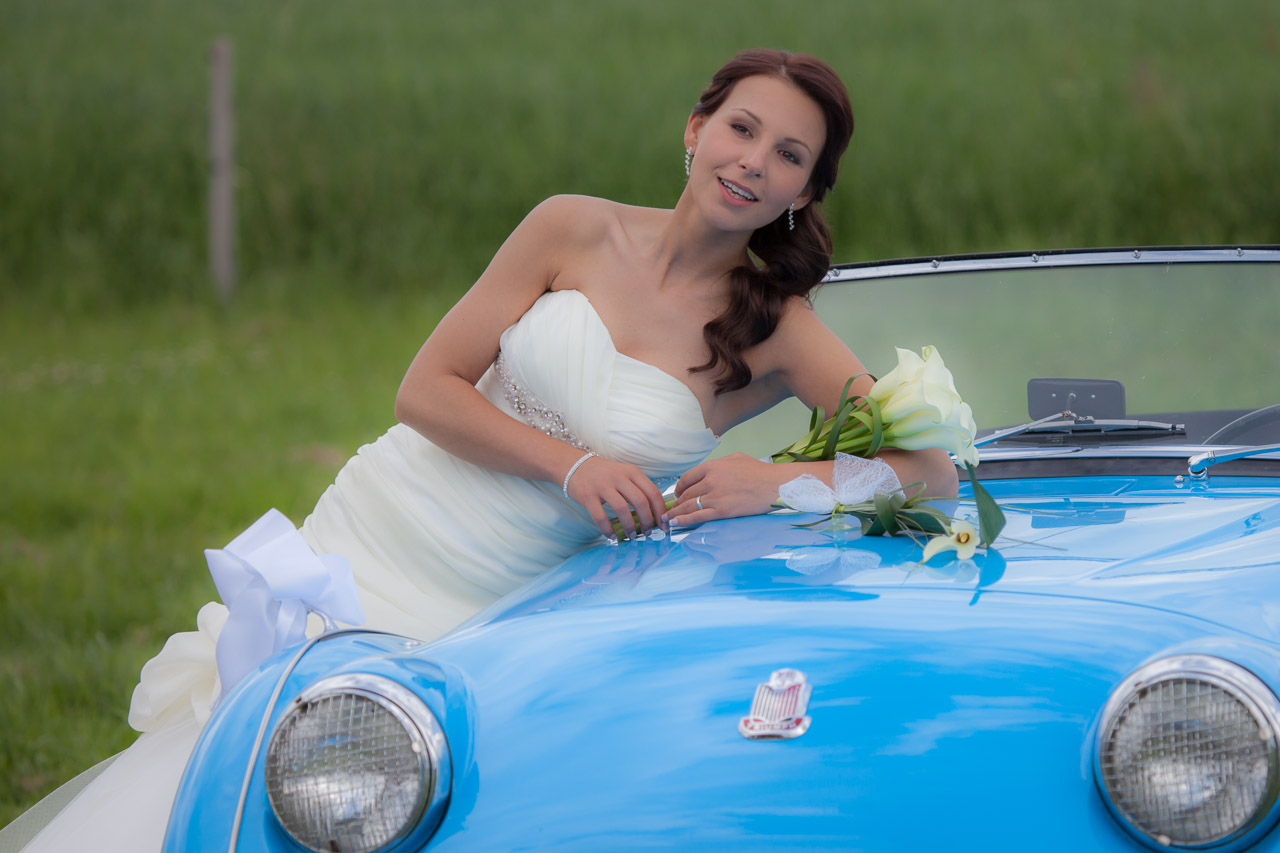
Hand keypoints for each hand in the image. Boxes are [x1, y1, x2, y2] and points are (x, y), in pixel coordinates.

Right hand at [565, 455, 668, 540]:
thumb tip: (656, 514)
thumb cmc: (604, 475)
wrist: (574, 466)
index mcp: (632, 472)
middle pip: (641, 501)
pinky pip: (600, 516)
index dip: (660, 511)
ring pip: (622, 509)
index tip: (664, 525)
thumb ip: (638, 489)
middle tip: (648, 532)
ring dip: (630, 527)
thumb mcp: (624, 475)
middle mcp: (619, 477)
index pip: (653, 492)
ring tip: (632, 536)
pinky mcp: (587, 495)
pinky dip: (608, 529)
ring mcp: (602, 485)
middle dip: (648, 521)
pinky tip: (612, 536)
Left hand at [668, 453, 783, 526]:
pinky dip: (683, 521)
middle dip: (676, 503)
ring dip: (676, 513)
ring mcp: (715, 496)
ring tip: (668, 519)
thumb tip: (708, 471)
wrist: (775, 484)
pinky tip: (675, 524)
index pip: (687, 478)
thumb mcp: (736, 458)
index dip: (679, 488)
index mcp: (712, 466)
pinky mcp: (722, 511)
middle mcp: (710, 481)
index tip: (678, 494)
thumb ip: (719, 464)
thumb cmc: (759, 471)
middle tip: (671, 509)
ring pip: (688, 506)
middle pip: (686, 494)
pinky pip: (697, 517)